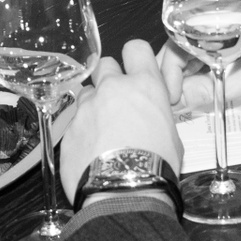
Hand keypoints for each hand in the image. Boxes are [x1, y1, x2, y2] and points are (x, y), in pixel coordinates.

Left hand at [58, 39, 184, 202]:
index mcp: (144, 86)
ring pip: (86, 94)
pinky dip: (82, 133)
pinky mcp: (70, 130)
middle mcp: (113, 90)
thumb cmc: (155, 166)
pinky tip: (91, 153)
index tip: (135, 70)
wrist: (125, 192)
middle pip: (105, 65)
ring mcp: (87, 108)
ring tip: (103, 131)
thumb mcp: (171, 134)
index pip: (136, 48)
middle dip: (109, 79)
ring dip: (93, 106)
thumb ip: (156, 115)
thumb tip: (152, 120)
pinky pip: (74, 124)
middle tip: (117, 101)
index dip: (135, 58)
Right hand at [162, 10, 240, 113]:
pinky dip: (205, 78)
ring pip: (196, 56)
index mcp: (220, 14)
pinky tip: (207, 96)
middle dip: (176, 78)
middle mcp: (220, 18)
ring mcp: (228, 31)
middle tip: (176, 107)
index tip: (171, 98)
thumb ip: (213, 92)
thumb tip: (177, 101)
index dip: (166, 71)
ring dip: (190, 80)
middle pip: (182, 47)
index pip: (175, 40)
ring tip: (189, 105)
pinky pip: (211, 59)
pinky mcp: (238, 43)